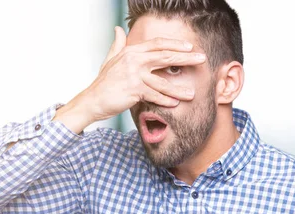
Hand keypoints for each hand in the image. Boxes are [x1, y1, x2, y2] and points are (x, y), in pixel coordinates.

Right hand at [53, 26, 206, 133]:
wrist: (92, 100)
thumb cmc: (104, 82)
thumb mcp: (110, 60)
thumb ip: (117, 45)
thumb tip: (118, 29)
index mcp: (131, 51)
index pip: (157, 44)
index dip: (175, 44)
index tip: (190, 46)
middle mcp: (134, 60)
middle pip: (165, 56)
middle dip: (185, 58)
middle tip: (201, 59)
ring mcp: (134, 75)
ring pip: (162, 81)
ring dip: (179, 89)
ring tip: (192, 93)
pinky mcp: (134, 90)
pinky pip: (154, 95)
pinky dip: (165, 100)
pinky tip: (175, 103)